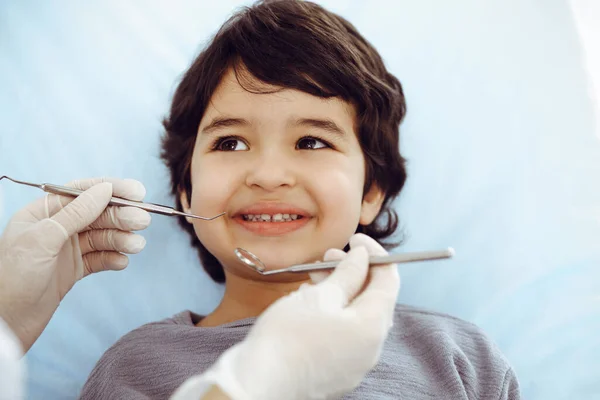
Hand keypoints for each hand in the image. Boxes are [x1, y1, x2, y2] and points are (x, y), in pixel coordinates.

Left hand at [0, 178, 150, 351]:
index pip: (82, 192)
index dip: (112, 189)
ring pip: (102, 237)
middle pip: (97, 214)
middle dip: (121, 216)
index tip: (138, 193)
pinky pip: (100, 258)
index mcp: (43, 212)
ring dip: (121, 239)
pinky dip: (113, 258)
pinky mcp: (74, 270)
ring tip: (136, 246)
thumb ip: (76, 213)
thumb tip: (105, 189)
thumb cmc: (12, 277)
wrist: (5, 324)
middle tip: (142, 222)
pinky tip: (122, 262)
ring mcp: (66, 249)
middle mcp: (56, 227)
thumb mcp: (44, 239)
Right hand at [172, 233, 399, 399]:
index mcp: (372, 326)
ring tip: (314, 279)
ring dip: (342, 292)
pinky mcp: (338, 373)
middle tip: (329, 255)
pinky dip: (334, 315)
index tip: (356, 240)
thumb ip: (348, 273)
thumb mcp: (320, 295)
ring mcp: (355, 364)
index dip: (375, 254)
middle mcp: (371, 349)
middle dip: (354, 272)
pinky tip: (311, 304)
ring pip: (357, 318)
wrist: (258, 381)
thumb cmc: (287, 335)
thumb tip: (362, 258)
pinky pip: (345, 336)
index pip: (388, 281)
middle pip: (373, 299)